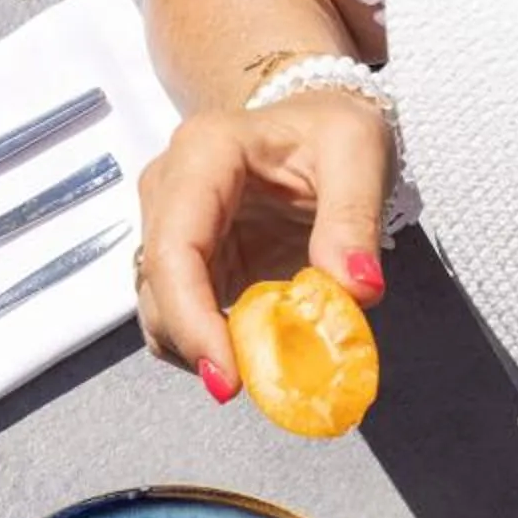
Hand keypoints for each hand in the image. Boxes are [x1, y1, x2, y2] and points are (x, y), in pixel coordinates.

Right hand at [135, 95, 390, 394]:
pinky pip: (177, 319)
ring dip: (201, 350)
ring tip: (259, 369)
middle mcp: (168, 189)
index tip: (228, 377)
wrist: (314, 130)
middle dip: (197, 345)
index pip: (175, 247)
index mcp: (204, 153)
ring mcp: (166, 228)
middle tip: (250, 387)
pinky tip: (248, 353)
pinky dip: (208, 347)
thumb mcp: (359, 151)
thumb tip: (357, 289)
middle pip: (158, 286)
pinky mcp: (181, 265)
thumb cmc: (332, 131)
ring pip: (158, 310)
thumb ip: (355, 218)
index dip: (191, 318)